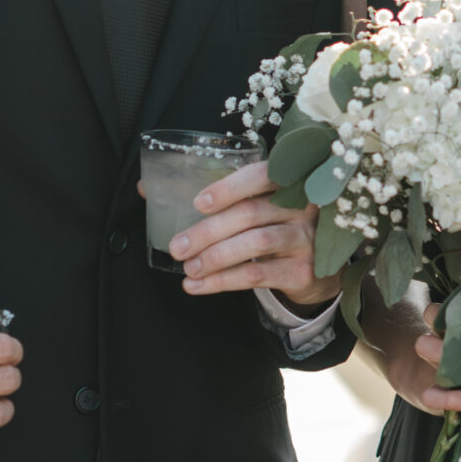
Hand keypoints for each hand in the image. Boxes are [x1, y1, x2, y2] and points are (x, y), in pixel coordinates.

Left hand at [152, 160, 342, 307]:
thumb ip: (212, 196)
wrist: (313, 269)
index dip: (229, 188)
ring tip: (188, 268)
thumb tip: (147, 189)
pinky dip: (223, 281)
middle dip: (209, 231)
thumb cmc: (272, 227)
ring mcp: (305, 239)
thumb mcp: (253, 205)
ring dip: (216, 257)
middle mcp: (302, 208)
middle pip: (251, 213)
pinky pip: (258, 274)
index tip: (198, 203)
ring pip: (256, 244)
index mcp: (288, 182)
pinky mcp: (302, 271)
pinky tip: (199, 285)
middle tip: (177, 246)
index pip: (262, 176)